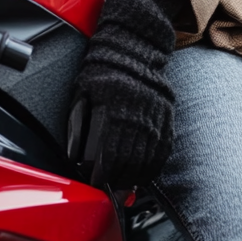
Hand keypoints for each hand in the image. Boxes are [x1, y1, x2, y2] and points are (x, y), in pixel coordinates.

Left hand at [68, 0, 175, 189]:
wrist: (134, 47)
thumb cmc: (103, 69)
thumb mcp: (82, 92)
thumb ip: (77, 124)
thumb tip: (73, 153)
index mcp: (115, 109)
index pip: (109, 153)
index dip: (102, 173)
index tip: (96, 183)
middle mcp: (138, 116)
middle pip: (130, 161)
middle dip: (119, 181)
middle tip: (112, 193)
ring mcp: (155, 118)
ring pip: (148, 159)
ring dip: (136, 178)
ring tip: (127, 189)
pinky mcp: (167, 118)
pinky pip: (163, 150)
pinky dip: (154, 166)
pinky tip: (145, 174)